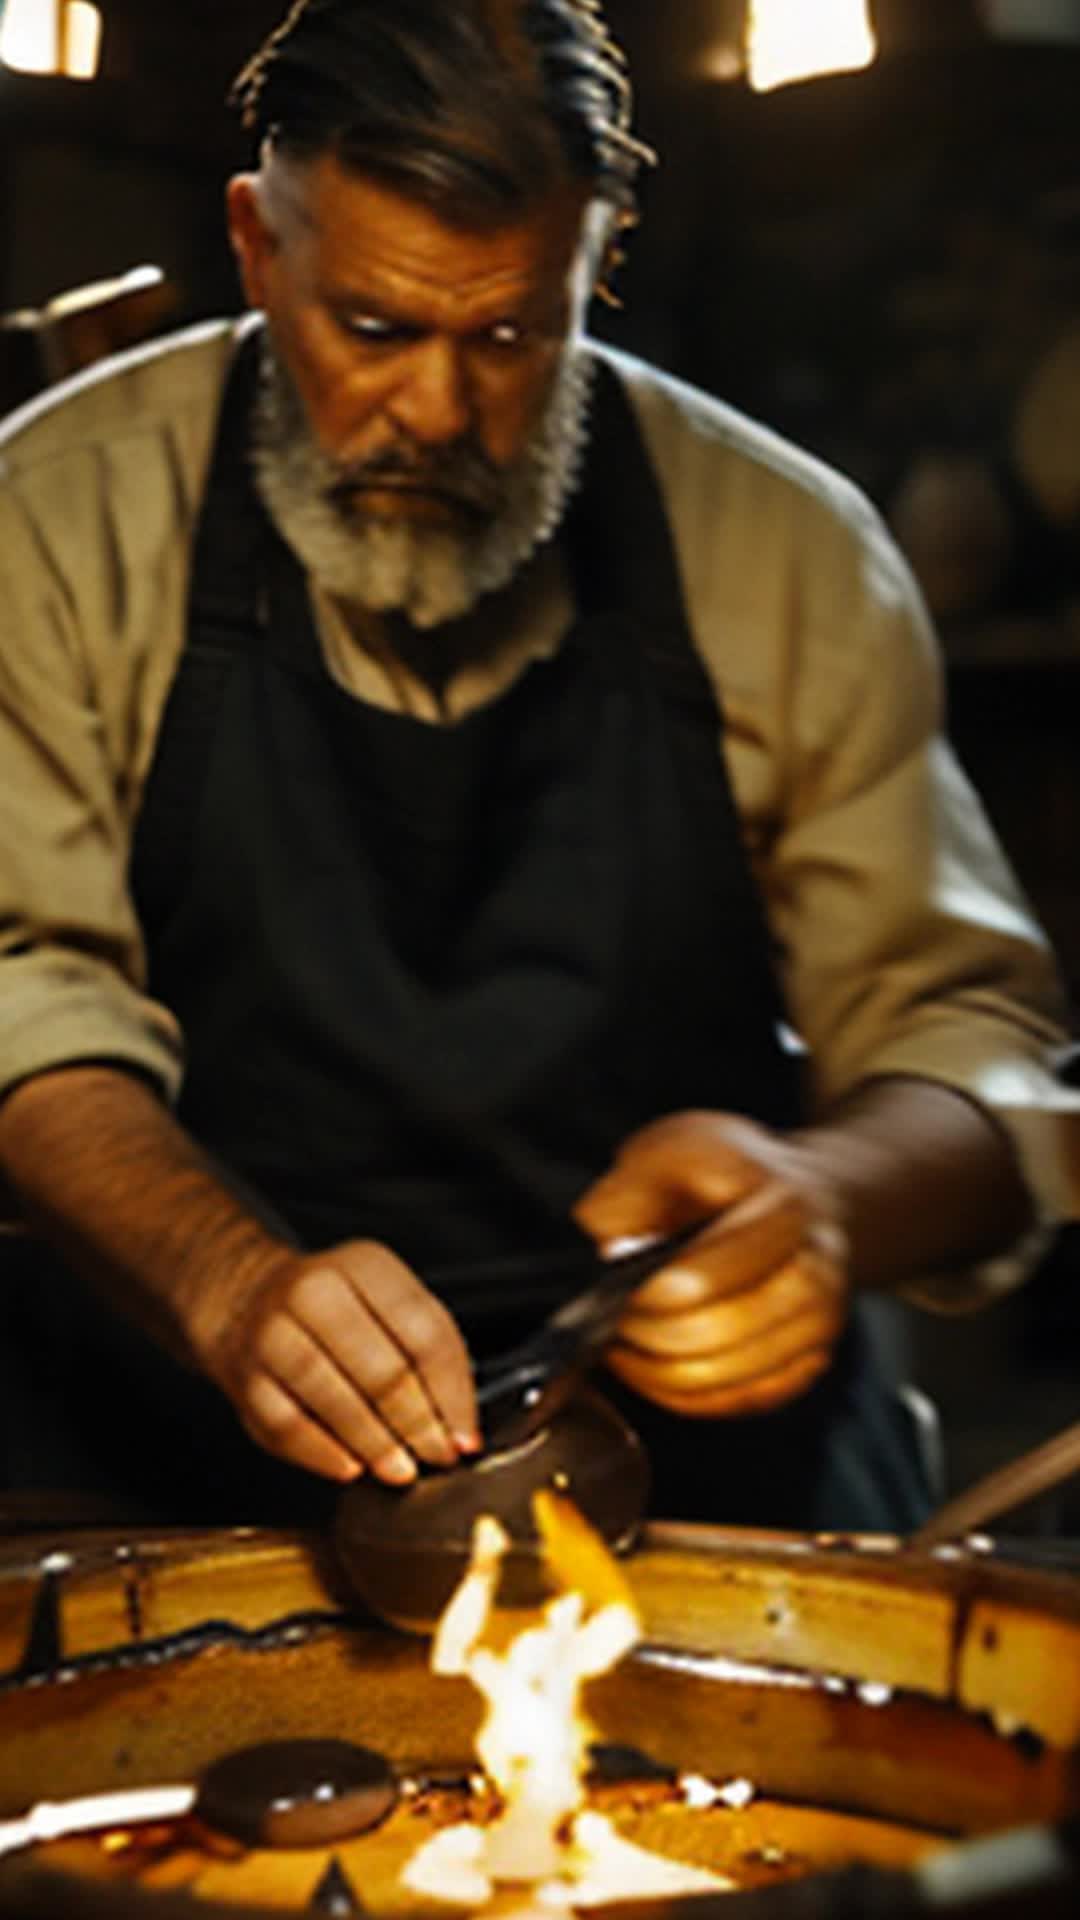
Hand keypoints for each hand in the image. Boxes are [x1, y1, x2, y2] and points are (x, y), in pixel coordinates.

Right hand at [187, 1240, 479, 1484]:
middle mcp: (313, 1290)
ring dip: (375, 1442)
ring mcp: (271, 1332)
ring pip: (332, 1396)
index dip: (452, 1392)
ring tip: (401, 1470)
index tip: (466, 1436)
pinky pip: (288, 1425)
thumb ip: (429, 1354)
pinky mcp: (244, 1378)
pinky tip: (350, 1468)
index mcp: (364, 1265)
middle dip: (418, 1422)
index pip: (424, 1331)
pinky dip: (323, 1453)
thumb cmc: (337, 1313)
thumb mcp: (387, 1305)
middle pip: (381, 1367)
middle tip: (437, 1456)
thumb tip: (458, 1428)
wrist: (248, 1299)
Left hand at [575, 1112, 848, 1418]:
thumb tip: (611, 1252)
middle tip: (618, 1323)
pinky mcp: (813, 1357)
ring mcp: (822, 1317)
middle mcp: (818, 1265)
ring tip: (629, 1350)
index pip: (711, 1272)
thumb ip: (629, 1195)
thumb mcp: (667, 1151)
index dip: (653, 1292)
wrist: (802, 1194)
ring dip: (670, 1375)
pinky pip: (750, 1399)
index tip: (618, 1286)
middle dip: (659, 1335)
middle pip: (733, 1328)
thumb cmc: (724, 1173)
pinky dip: (695, 1397)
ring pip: (742, 1377)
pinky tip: (659, 1370)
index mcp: (784, 1204)